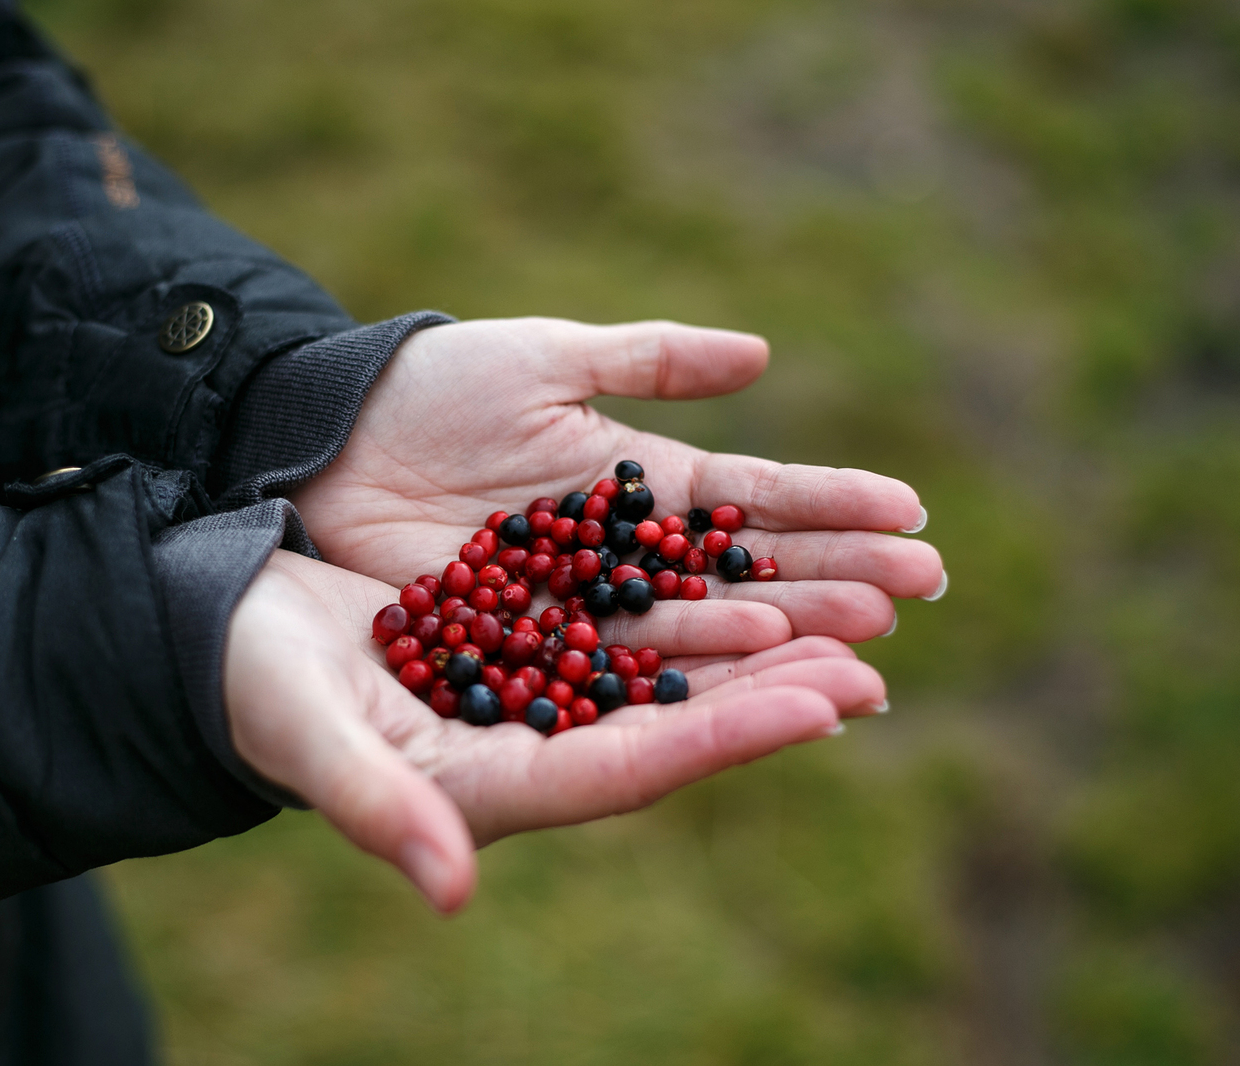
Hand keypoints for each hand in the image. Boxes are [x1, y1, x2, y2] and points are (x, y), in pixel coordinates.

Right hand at [223, 549, 890, 913]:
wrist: (224, 620)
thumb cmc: (251, 686)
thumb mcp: (308, 733)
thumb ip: (377, 807)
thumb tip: (452, 894)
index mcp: (494, 781)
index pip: (629, 767)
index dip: (723, 739)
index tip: (819, 708)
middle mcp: (537, 735)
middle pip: (675, 718)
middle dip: (774, 695)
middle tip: (875, 671)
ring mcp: (542, 675)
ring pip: (670, 658)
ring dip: (757, 638)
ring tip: (849, 614)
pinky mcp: (535, 616)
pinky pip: (635, 603)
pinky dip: (699, 585)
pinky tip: (758, 563)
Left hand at [292, 318, 943, 645]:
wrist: (319, 440)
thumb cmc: (428, 387)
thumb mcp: (545, 357)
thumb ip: (648, 359)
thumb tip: (762, 356)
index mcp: (637, 483)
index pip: (753, 499)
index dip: (832, 507)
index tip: (914, 518)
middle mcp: (623, 557)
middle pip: (745, 572)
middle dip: (833, 581)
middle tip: (920, 594)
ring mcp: (579, 608)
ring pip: (697, 631)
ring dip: (782, 638)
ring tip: (865, 650)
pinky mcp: (525, 652)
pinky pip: (616, 669)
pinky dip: (685, 680)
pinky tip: (753, 687)